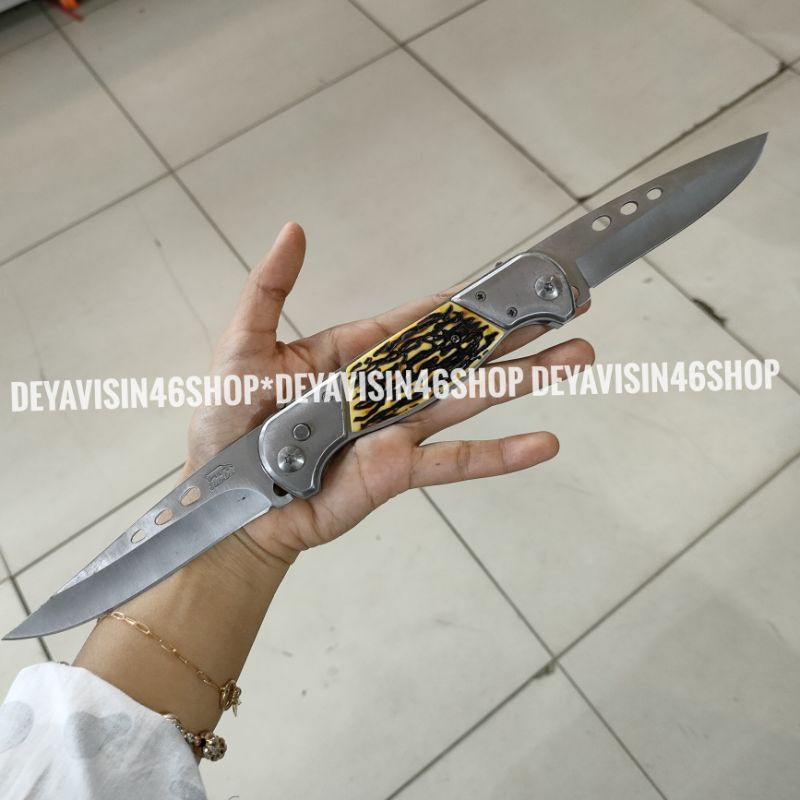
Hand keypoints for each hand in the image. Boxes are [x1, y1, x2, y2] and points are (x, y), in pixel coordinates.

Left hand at [185, 223, 593, 566]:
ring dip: (524, 378)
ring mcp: (397, 430)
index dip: (462, 299)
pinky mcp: (399, 472)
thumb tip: (294, 230)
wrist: (229, 507)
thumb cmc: (227, 428)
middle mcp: (384, 389)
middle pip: (459, 354)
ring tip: (578, 357)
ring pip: (470, 398)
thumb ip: (270, 290)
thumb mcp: (243, 347)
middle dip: (513, 332)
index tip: (504, 280)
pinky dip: (501, 455)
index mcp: (353, 354)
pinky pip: (455, 462)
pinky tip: (544, 443)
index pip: (418, 319)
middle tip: (565, 308)